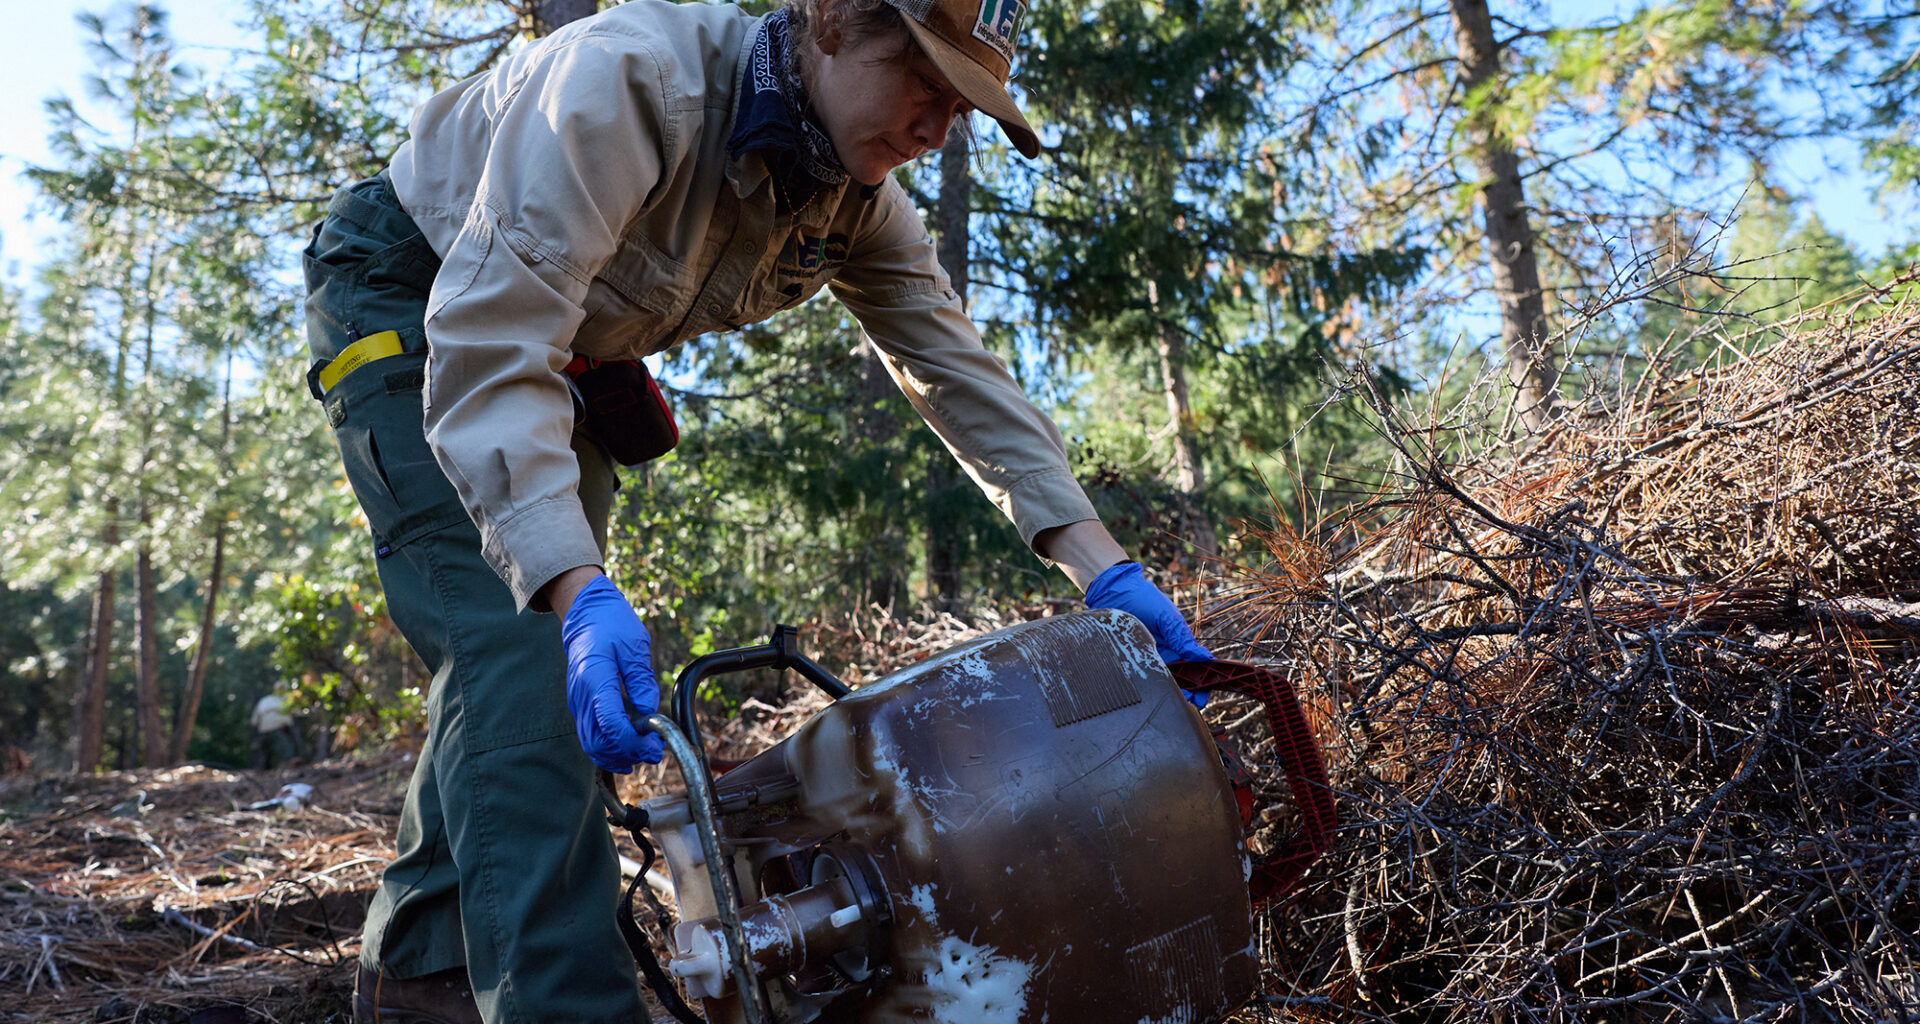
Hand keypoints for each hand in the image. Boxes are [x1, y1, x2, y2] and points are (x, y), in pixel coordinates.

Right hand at [559, 575, 665, 771]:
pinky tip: (628, 749)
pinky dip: (608, 748)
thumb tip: (650, 713)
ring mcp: (577, 702)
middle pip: (598, 742)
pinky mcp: (579, 705)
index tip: (655, 746)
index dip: (634, 742)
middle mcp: (581, 696)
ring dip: (617, 756)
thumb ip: (641, 681)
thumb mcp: (635, 646)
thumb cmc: (611, 624)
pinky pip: (590, 736)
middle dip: (627, 754)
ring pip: (591, 745)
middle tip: (654, 753)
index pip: (611, 724)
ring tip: (644, 753)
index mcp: (595, 679)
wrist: (585, 613)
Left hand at [1083, 561, 1213, 706]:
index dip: (1201, 682)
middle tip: (1194, 703)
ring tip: (1178, 701)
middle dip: (1188, 693)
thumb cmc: (1144, 599)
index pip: (1194, 667)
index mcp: (1177, 644)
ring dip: (1170, 691)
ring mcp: (1146, 657)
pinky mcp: (1128, 659)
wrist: (1114, 590)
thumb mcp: (1168, 618)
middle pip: (1179, 679)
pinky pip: (1140, 676)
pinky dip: (1149, 685)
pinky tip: (1154, 692)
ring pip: (1161, 680)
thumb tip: (1205, 658)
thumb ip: (1183, 639)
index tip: (1204, 695)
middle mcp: (1163, 653)